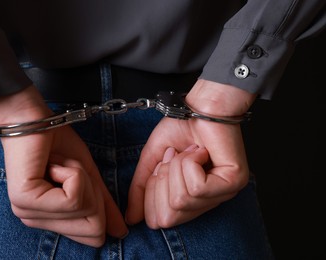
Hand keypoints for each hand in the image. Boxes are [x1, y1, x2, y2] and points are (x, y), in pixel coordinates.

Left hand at [0, 86, 127, 246]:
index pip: (93, 236)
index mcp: (48, 219)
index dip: (100, 207)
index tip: (81, 179)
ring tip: (60, 164)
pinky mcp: (26, 199)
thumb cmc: (56, 143)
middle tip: (71, 171)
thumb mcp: (87, 176)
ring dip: (81, 178)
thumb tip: (120, 231)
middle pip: (93, 229)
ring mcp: (27, 212)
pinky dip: (72, 174)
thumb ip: (102, 204)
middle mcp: (34, 221)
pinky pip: (72, 198)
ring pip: (84, 210)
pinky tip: (53, 164)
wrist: (33, 117)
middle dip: (93, 193)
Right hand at [126, 79, 254, 228]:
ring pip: (181, 201)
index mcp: (188, 201)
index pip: (159, 220)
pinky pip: (197, 188)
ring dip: (177, 167)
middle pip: (168, 217)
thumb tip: (130, 219)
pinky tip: (200, 150)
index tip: (163, 164)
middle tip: (174, 156)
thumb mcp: (152, 159)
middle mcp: (206, 204)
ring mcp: (222, 195)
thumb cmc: (180, 128)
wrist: (202, 105)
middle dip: (162, 181)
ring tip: (188, 151)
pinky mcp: (233, 183)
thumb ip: (141, 189)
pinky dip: (190, 163)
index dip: (151, 193)